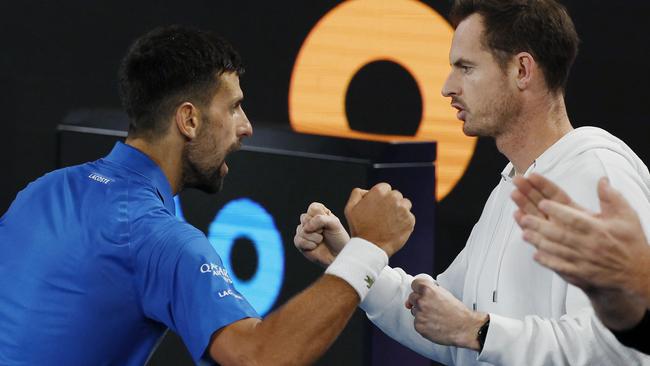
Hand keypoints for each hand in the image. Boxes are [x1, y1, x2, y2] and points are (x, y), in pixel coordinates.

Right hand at [294, 202, 349, 266]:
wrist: (338, 255)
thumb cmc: (338, 238)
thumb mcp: (335, 224)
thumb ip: (320, 219)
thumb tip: (306, 227)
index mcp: (319, 212)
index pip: (313, 208)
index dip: (320, 217)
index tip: (328, 224)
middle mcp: (310, 220)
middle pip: (305, 218)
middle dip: (317, 228)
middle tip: (324, 233)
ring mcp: (304, 231)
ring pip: (301, 230)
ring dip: (314, 238)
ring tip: (320, 241)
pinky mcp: (300, 242)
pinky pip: (298, 240)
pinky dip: (308, 244)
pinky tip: (315, 246)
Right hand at [344, 183, 414, 256]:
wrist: (370, 248)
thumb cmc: (359, 229)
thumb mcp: (350, 208)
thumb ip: (357, 194)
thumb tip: (367, 191)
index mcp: (379, 192)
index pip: (385, 187)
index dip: (381, 197)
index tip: (378, 207)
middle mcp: (393, 198)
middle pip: (396, 195)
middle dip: (391, 203)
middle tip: (383, 216)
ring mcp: (403, 209)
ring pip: (405, 204)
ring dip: (400, 211)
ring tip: (390, 222)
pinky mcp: (410, 220)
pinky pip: (409, 217)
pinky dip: (404, 222)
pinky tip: (394, 229)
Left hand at [405, 277, 486, 350]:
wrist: (464, 327)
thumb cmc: (457, 311)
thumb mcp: (444, 293)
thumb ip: (429, 291)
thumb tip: (414, 296)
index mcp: (428, 289)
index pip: (414, 284)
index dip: (418, 289)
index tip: (421, 292)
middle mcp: (421, 300)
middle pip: (412, 297)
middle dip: (419, 301)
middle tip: (432, 307)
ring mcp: (419, 314)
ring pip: (414, 311)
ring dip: (421, 313)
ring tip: (435, 316)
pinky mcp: (419, 326)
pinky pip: (416, 322)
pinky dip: (423, 324)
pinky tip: (433, 324)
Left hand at [512, 174, 649, 329]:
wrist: (637, 274)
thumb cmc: (630, 242)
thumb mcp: (627, 216)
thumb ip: (612, 197)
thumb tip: (602, 180)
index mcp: (599, 230)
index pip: (574, 219)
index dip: (558, 211)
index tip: (543, 203)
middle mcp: (589, 245)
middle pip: (560, 234)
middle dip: (540, 224)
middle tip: (524, 216)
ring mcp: (584, 261)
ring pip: (557, 250)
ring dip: (539, 241)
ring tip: (524, 233)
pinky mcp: (581, 274)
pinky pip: (561, 267)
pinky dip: (547, 261)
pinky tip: (535, 255)